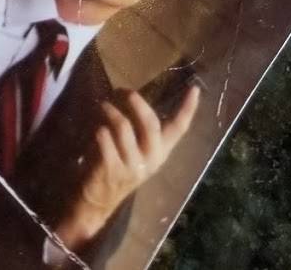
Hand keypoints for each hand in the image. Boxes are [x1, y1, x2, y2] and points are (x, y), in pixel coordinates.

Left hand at [51, 84, 199, 250]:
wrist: (97, 201)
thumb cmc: (116, 165)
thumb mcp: (135, 150)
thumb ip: (139, 128)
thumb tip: (133, 94)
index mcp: (160, 152)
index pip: (179, 129)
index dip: (187, 109)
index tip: (195, 89)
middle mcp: (151, 159)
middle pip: (150, 123)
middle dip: (135, 101)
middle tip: (121, 90)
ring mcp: (132, 167)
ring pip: (123, 127)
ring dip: (110, 111)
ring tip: (102, 105)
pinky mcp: (112, 170)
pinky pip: (104, 139)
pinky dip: (98, 128)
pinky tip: (95, 128)